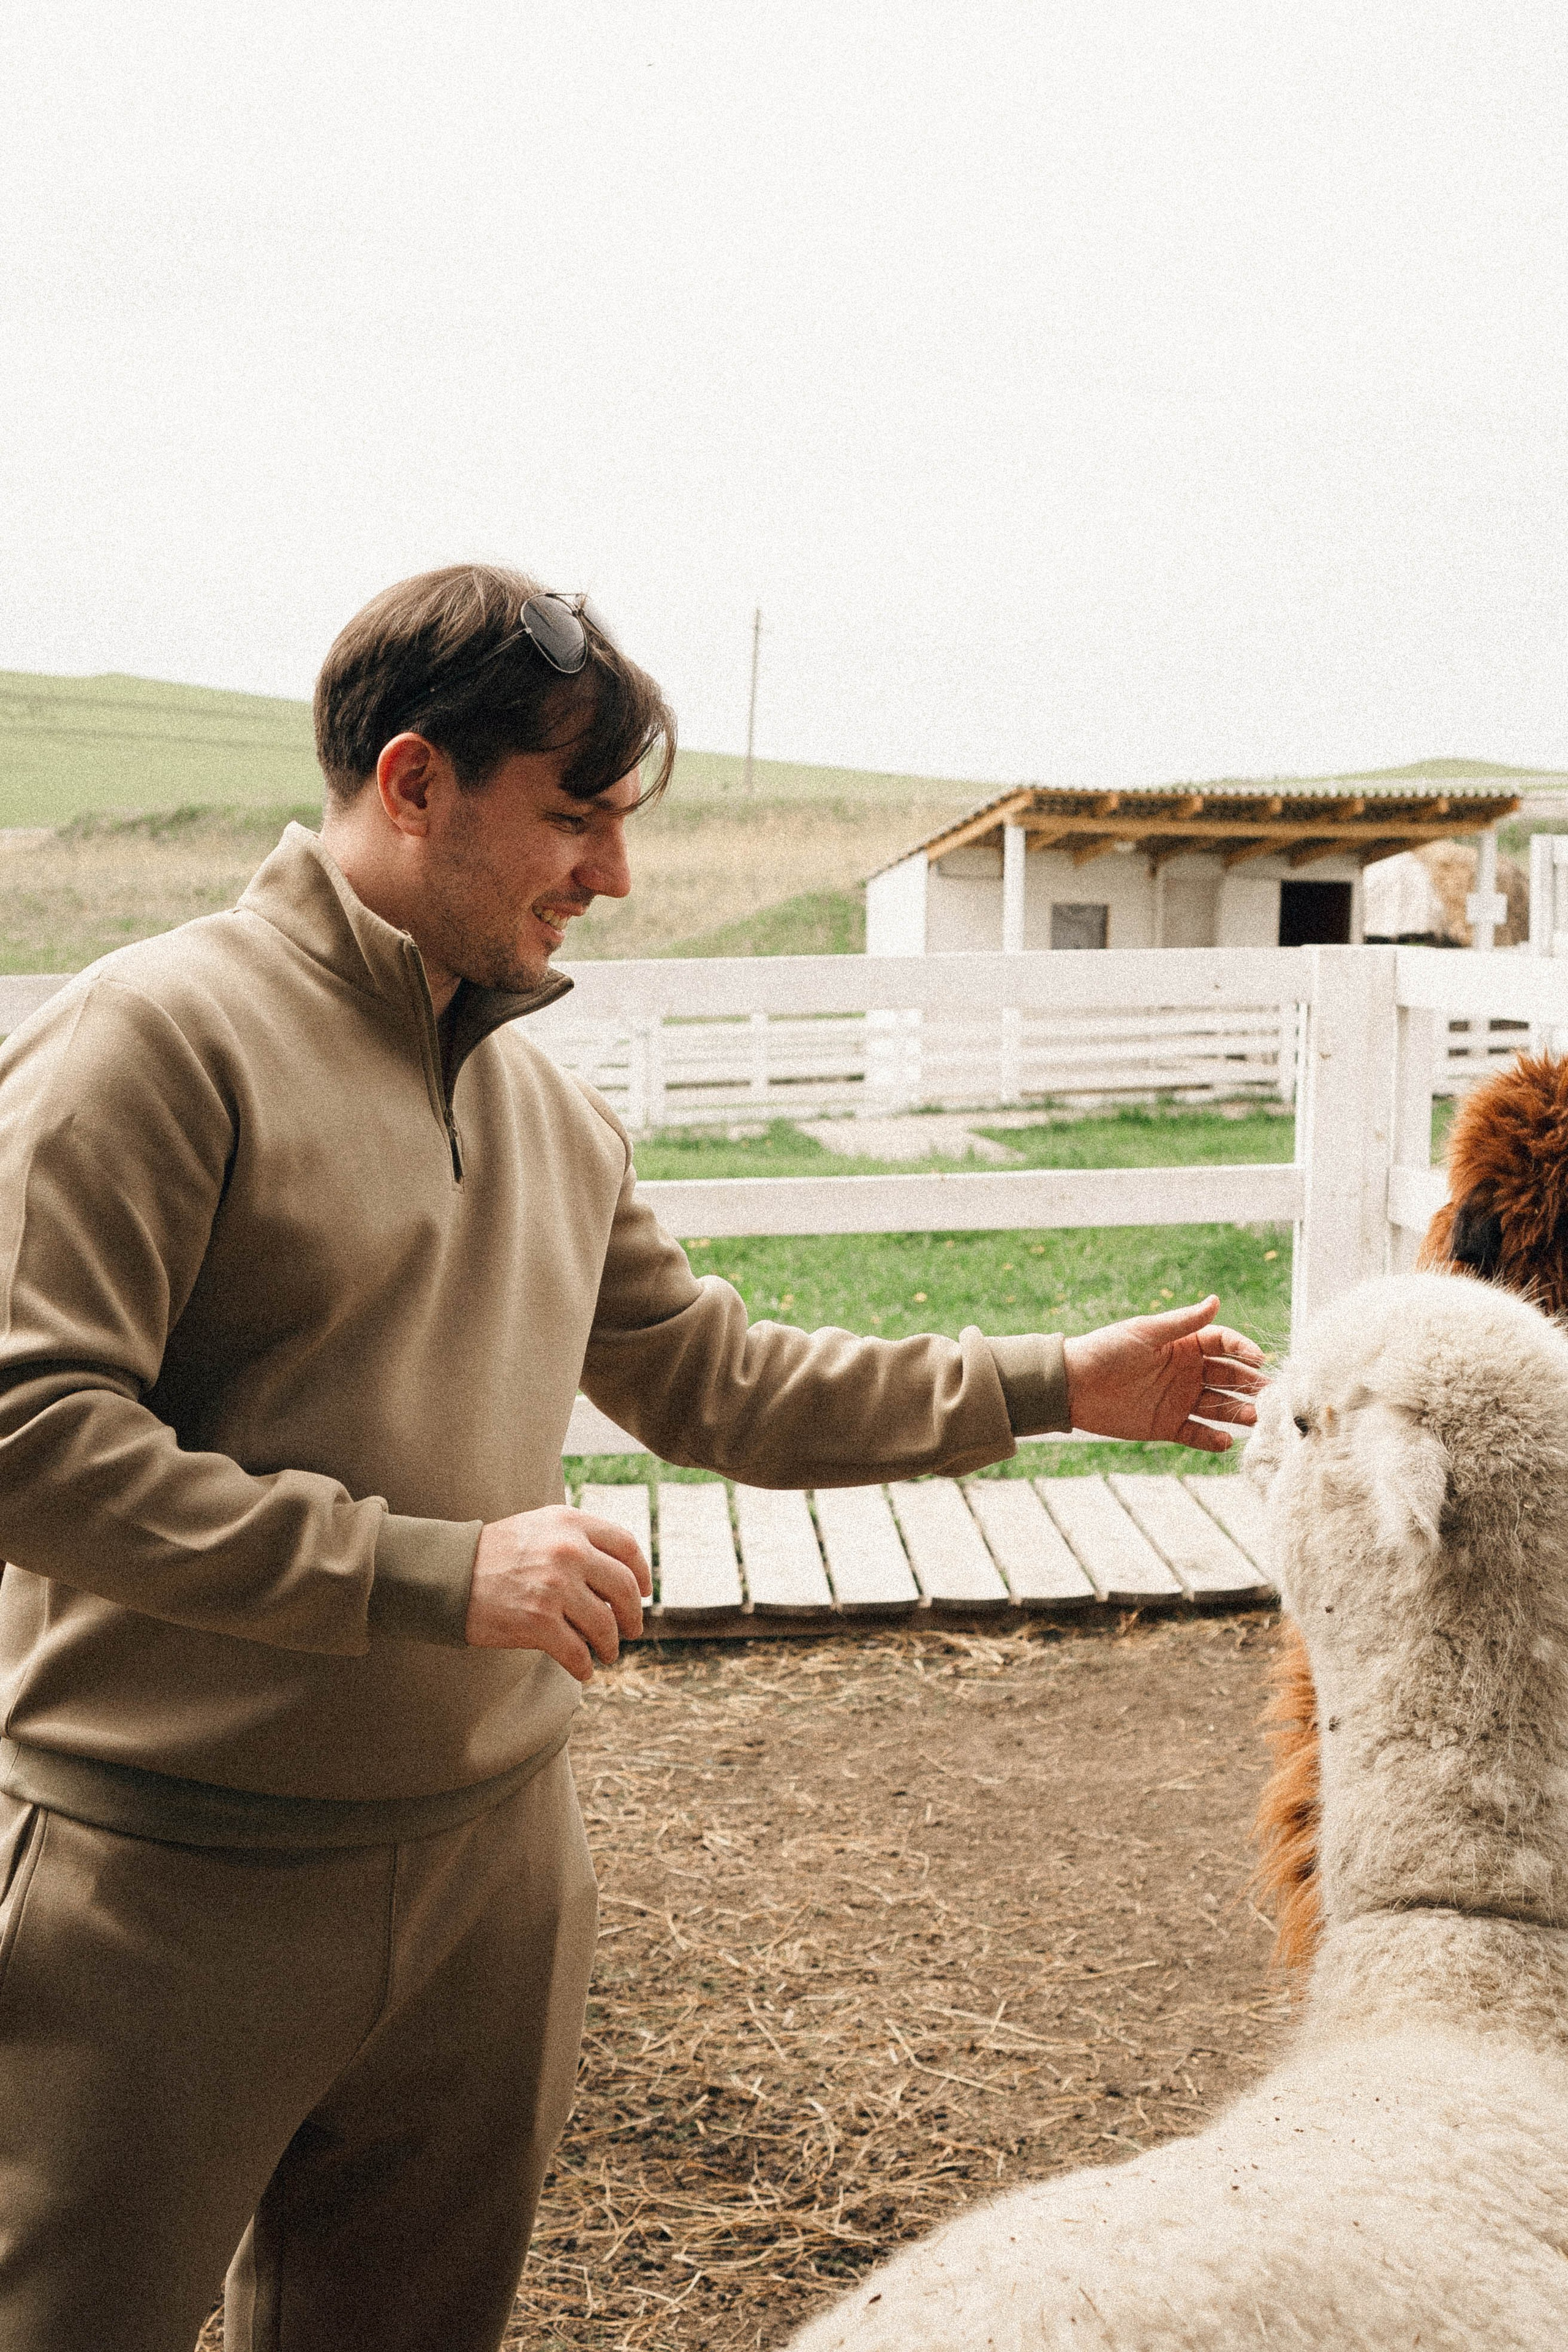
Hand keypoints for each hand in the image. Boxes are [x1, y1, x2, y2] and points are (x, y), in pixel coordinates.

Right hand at [464, 1504, 652, 1679]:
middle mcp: (567, 1550)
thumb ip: (580, 1539)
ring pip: (605, 1625)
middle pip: (624, 1587)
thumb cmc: (496, 1554)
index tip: (645, 1591)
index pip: (626, 1546)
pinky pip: (577, 1652)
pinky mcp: (538, 1621)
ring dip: (610, 1645)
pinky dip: (584, 1666)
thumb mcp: (541, 1527)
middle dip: (633, 1615)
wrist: (449, 1576)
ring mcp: (554, 1586)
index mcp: (570, 1523)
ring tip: (607, 1653)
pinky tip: (584, 1670)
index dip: (642, 1572)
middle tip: (632, 1629)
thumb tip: (624, 1573)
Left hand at [1061, 1296, 1267, 1453]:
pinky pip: (1197, 1434)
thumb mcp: (1145, 1332)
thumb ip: (1182, 1322)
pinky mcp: (1168, 1425)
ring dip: (1238, 1412)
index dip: (1242, 1349)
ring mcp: (1180, 1400)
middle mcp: (1188, 1372)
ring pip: (1219, 1407)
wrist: (1072, 1386)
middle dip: (1251, 1384)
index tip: (1258, 1358)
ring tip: (1256, 1418)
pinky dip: (1212, 1439)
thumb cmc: (1106, 1350)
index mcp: (1184, 1345)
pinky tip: (1226, 1441)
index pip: (1224, 1344)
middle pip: (1229, 1377)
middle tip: (1272, 1395)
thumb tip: (1216, 1300)